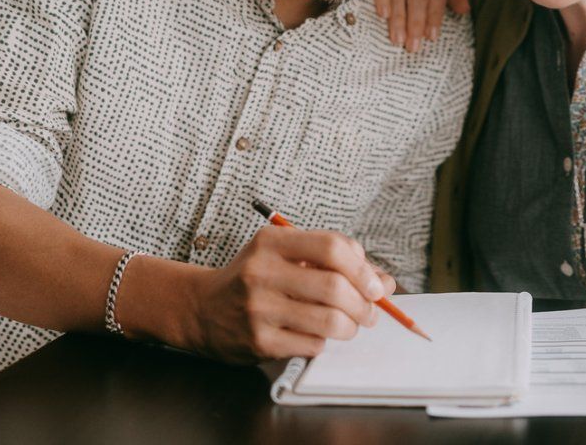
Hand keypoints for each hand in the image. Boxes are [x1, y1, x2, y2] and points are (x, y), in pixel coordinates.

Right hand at [184, 225, 394, 362]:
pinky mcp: (258, 341)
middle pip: (335, 287)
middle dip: (364, 304)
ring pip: (329, 320)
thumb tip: (384, 283)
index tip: (375, 285)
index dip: (363, 268)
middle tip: (369, 312)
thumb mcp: (286, 256)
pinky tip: (316, 335)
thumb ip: (334, 263)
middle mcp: (262, 272)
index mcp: (272, 242)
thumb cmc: (254, 279)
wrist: (201, 309)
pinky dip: (324, 342)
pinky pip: (312, 344)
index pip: (332, 247)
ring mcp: (258, 308)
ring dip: (350, 327)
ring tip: (349, 326)